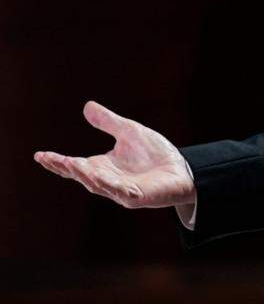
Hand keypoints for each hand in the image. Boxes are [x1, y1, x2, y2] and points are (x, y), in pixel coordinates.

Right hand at [33, 100, 195, 208]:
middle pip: (82, 176)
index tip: (39, 155)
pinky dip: (110, 186)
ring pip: (98, 185)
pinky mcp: (138, 197)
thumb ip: (108, 122)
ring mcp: (122, 191)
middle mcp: (108, 180)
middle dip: (66, 168)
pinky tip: (100, 178)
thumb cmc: (156, 154)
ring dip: (84, 175)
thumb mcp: (130, 132)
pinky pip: (121, 192)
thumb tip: (87, 106)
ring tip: (70, 165)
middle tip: (51, 159)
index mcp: (102, 167)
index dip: (57, 162)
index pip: (75, 165)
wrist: (182, 169)